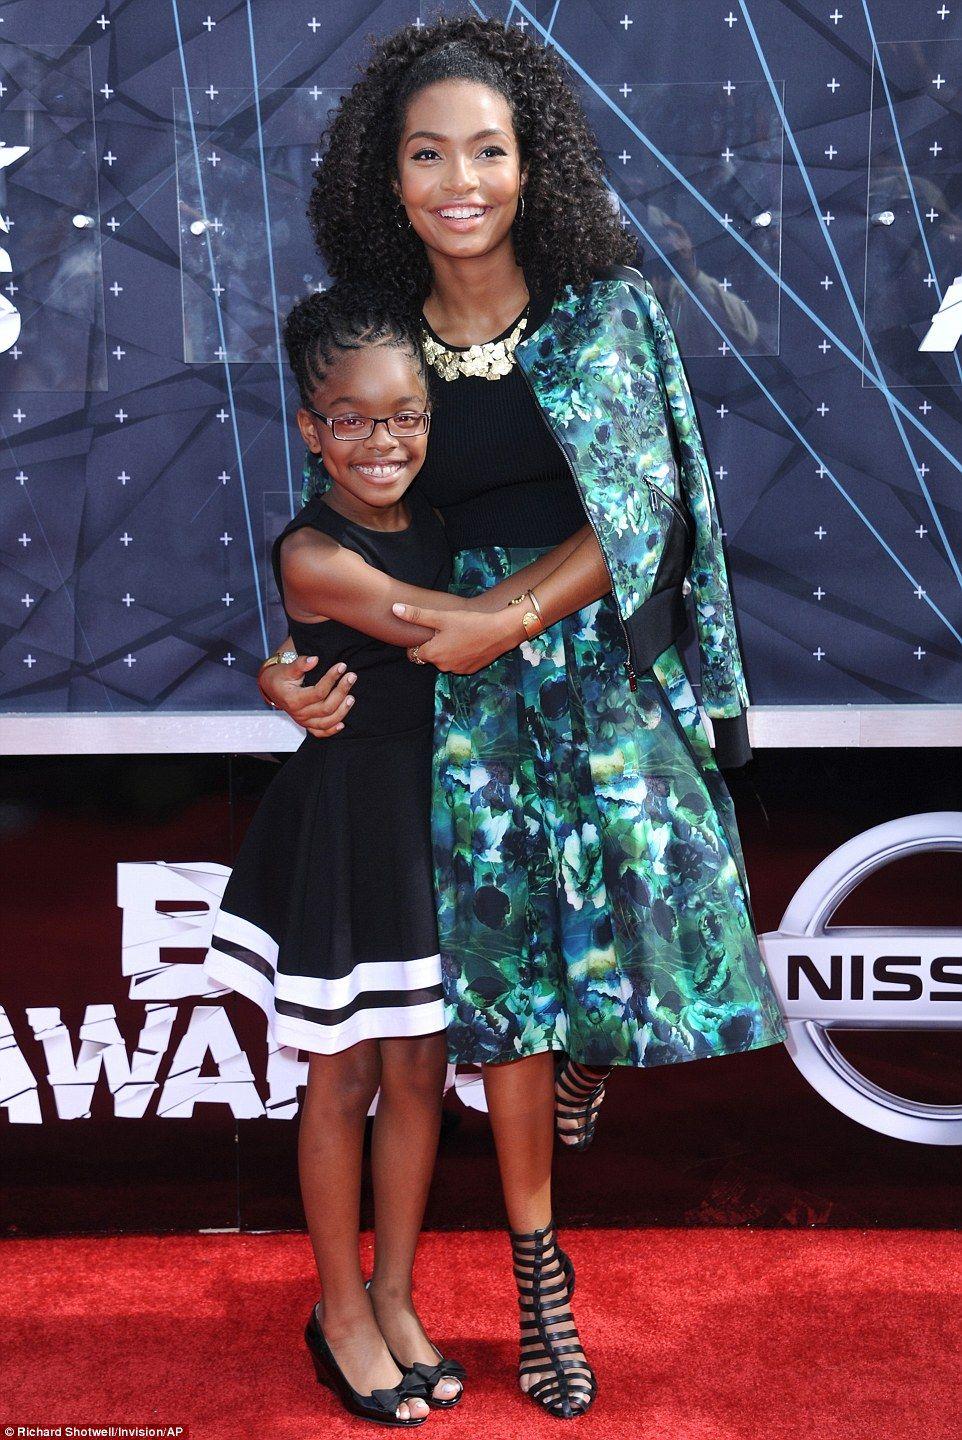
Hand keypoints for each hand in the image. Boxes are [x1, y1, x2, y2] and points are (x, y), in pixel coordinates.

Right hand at [258, 656, 356, 737]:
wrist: (272, 688)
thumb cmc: (280, 677)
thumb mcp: (287, 668)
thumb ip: (300, 664)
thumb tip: (314, 659)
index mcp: (293, 699)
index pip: (318, 692)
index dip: (331, 679)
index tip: (342, 666)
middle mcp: (299, 713)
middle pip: (326, 708)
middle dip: (341, 692)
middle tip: (352, 677)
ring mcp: (303, 721)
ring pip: (327, 722)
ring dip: (342, 711)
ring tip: (351, 697)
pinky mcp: (307, 725)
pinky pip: (320, 733)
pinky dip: (332, 730)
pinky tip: (342, 724)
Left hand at [392, 601, 516, 673]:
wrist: (500, 632)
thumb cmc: (470, 622)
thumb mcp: (441, 617)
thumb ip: (416, 615)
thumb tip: (394, 609)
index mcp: (433, 654)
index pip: (413, 653)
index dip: (417, 642)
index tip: (426, 633)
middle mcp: (443, 666)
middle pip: (430, 657)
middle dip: (433, 646)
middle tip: (444, 630)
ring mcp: (457, 670)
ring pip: (444, 660)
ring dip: (447, 651)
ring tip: (458, 634)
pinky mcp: (470, 670)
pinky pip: (458, 664)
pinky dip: (459, 655)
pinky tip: (468, 642)